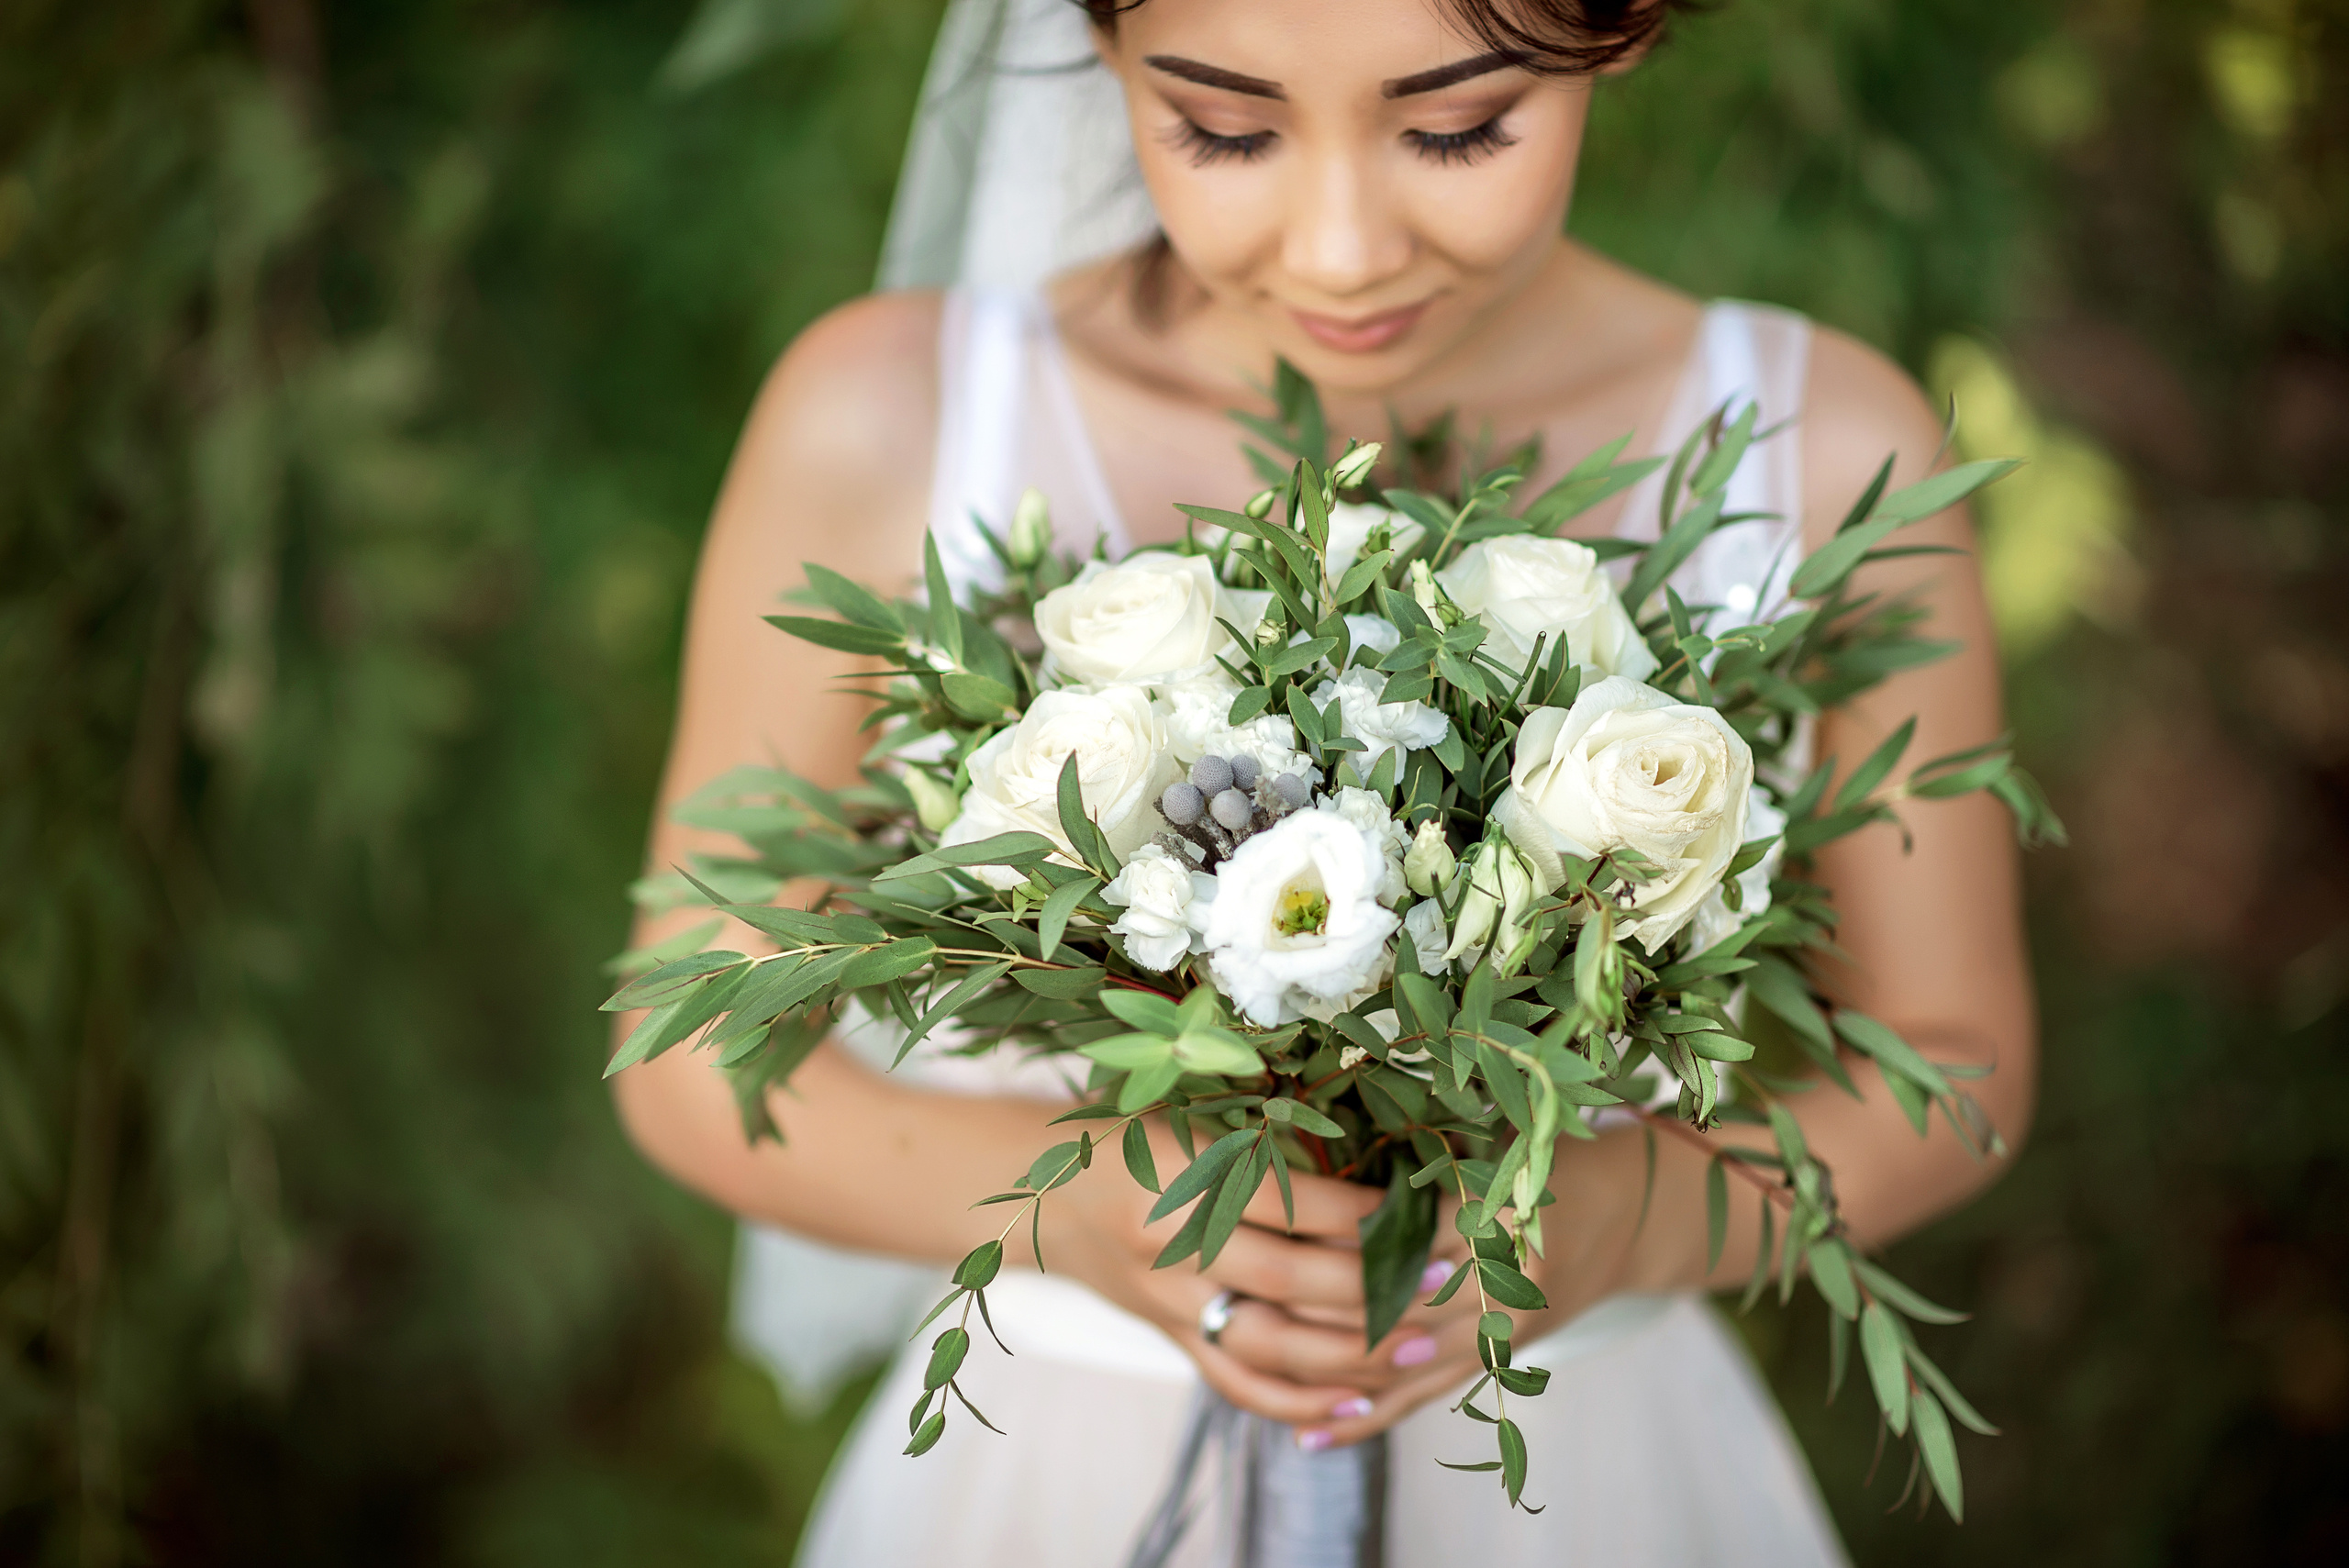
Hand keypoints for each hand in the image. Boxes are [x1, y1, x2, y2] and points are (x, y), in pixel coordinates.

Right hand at [1035, 1121, 1408, 1427]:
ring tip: (1420, 1345)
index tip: (1418, 1208)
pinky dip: (1299, 1403)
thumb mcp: (1194, 1120)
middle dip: (1371, 1285)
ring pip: (1269, 1344)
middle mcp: (1174, 1247)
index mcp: (1182, 1177)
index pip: (1285, 1202)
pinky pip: (1238, 1384)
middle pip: (1286, 1280)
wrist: (1046, 1191)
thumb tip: (1373, 1169)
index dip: (1358, 1211)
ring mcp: (1170, 1302)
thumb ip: (1268, 1146)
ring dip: (1351, 1354)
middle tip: (1439, 1279)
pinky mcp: (1171, 1337)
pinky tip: (1358, 1405)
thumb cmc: (1136, 1139)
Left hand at [1275, 1128, 1656, 1449]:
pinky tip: (1312, 1433)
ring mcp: (1506, 1331)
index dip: (1339, 1240)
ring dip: (1332, 1368)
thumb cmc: (1545, 1160)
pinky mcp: (1499, 1364)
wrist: (1628, 1215)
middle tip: (1245, 1300)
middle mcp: (1507, 1280)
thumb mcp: (1495, 1142)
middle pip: (1398, 1306)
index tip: (1274, 1235)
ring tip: (1259, 1361)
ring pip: (1404, 1362)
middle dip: (1321, 1307)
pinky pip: (1425, 1400)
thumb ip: (1422, 1158)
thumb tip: (1315, 1149)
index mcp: (1502, 1212)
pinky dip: (1368, 1418)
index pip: (1405, 1234)